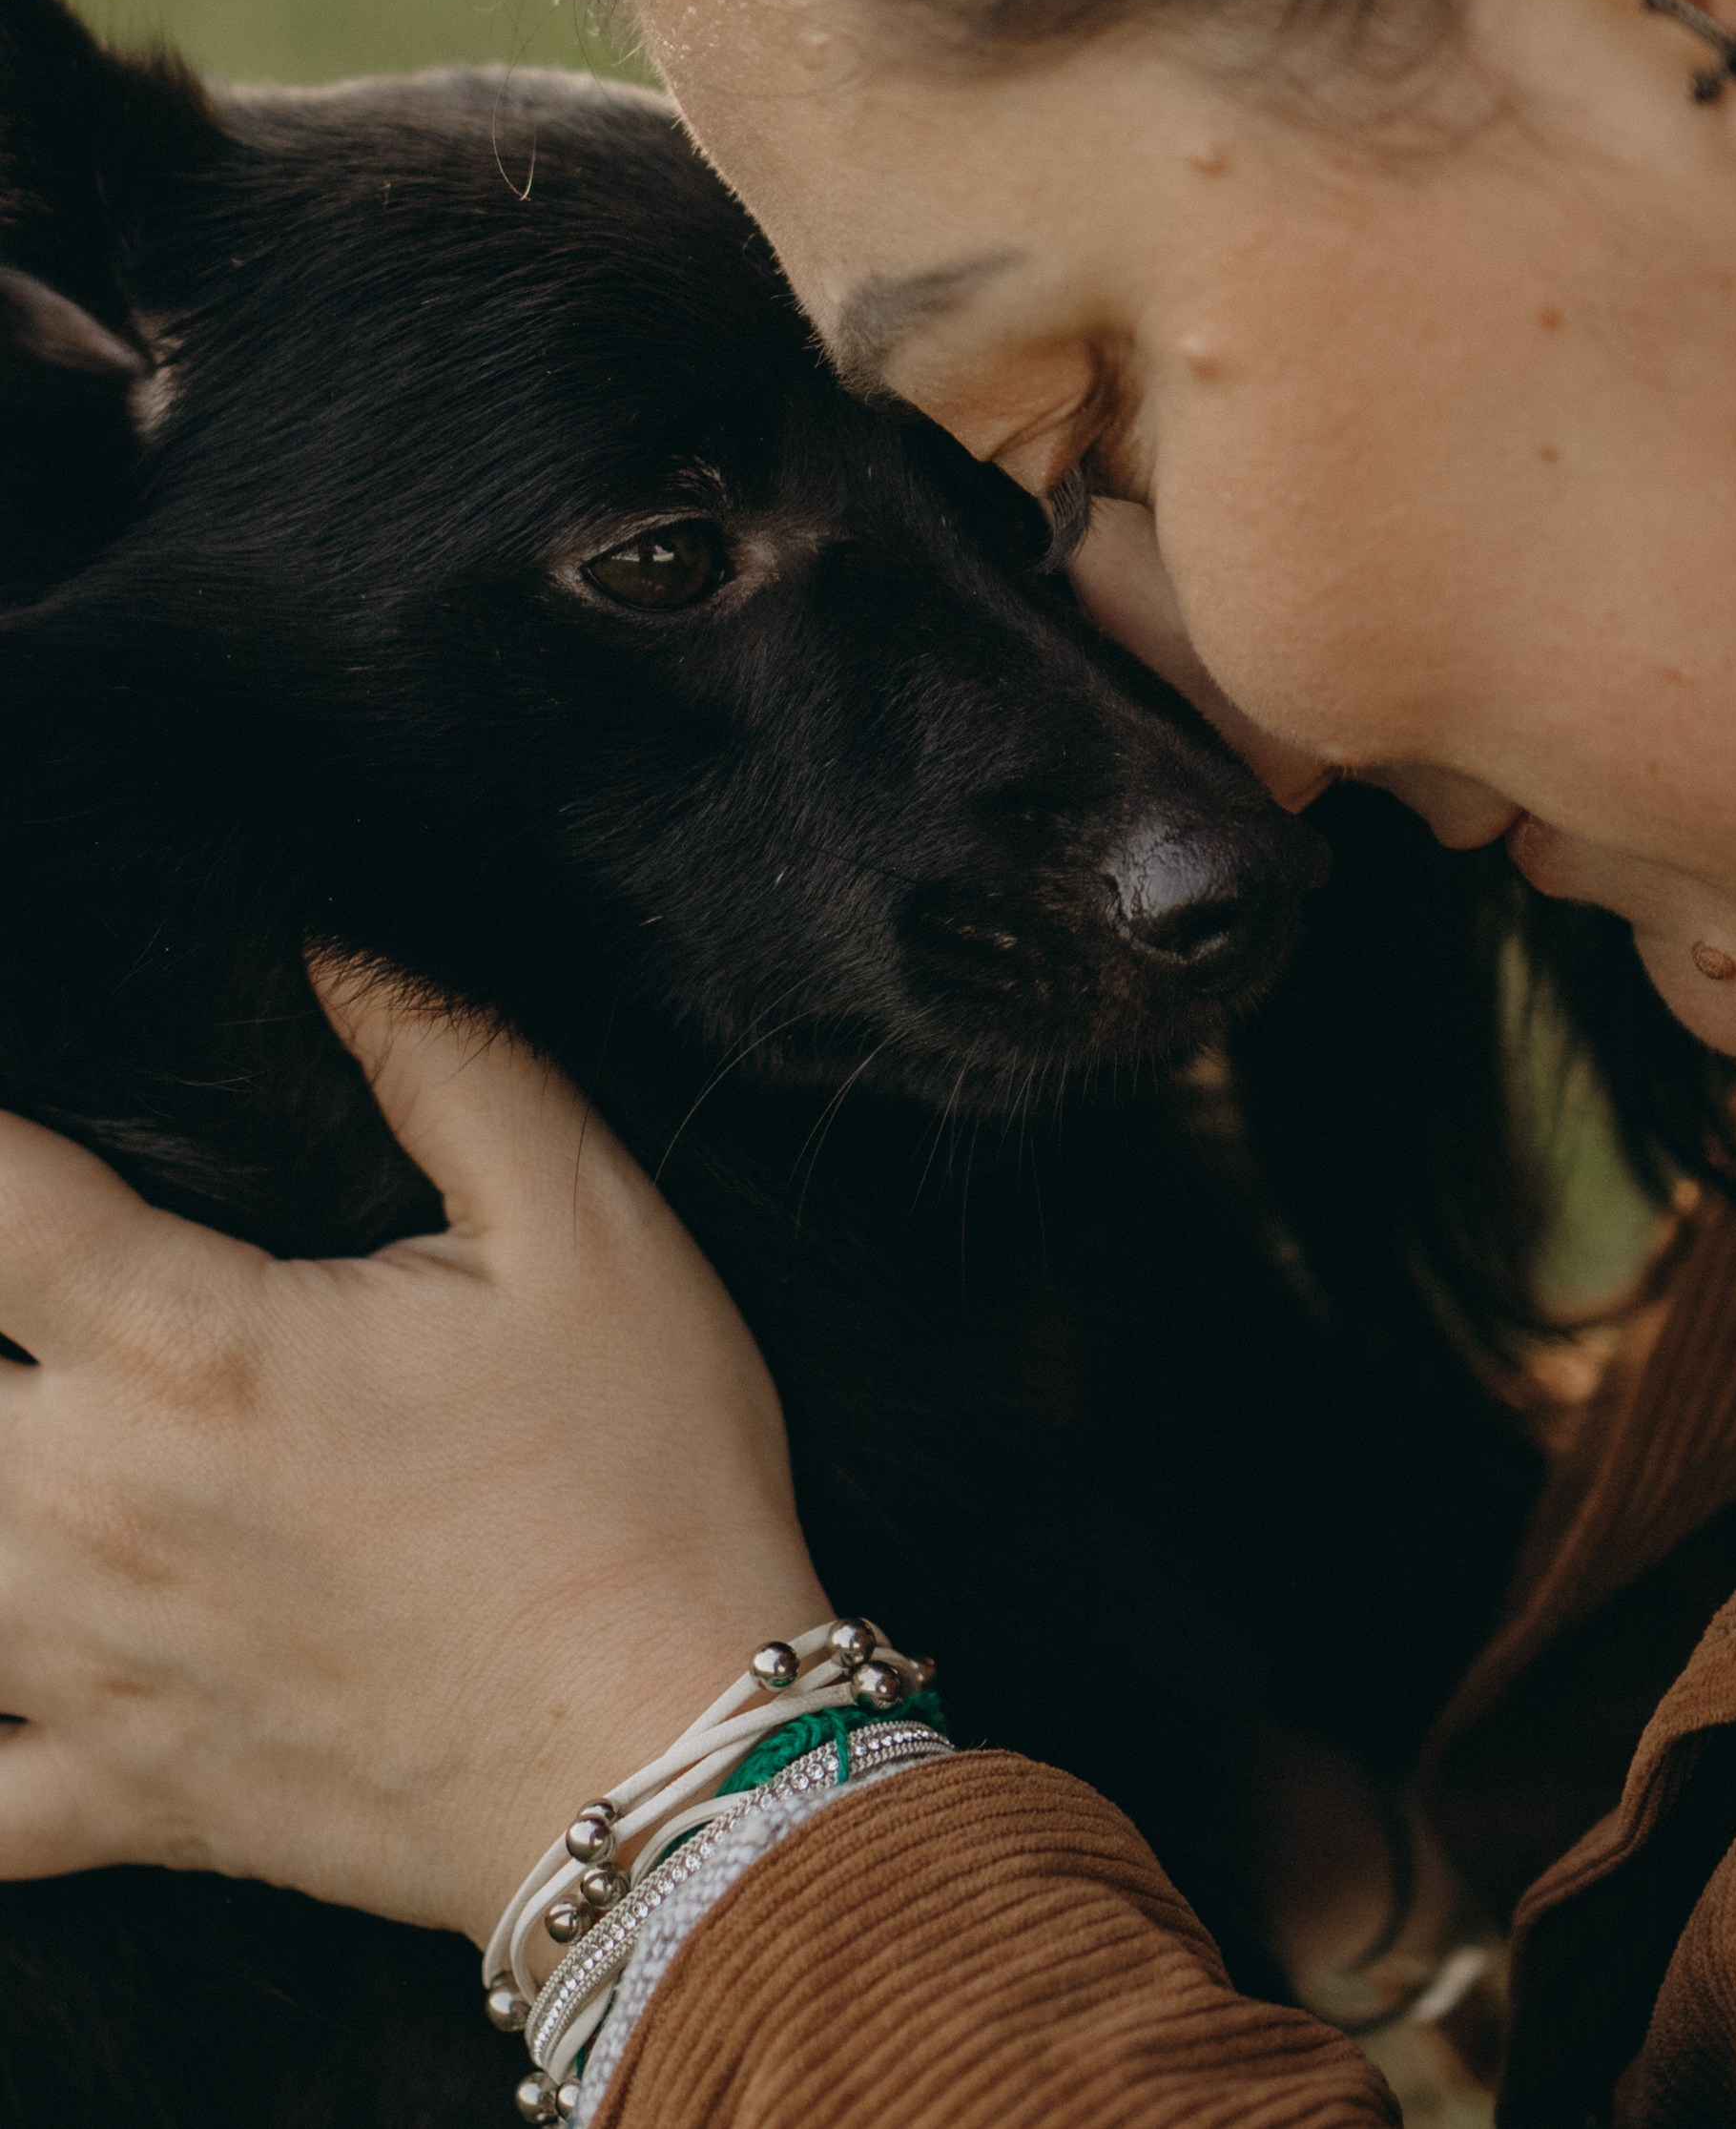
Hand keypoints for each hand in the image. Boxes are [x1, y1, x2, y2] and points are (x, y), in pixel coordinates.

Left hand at [0, 971, 827, 1944]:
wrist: (681, 1761)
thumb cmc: (645, 1485)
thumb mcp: (583, 1225)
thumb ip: (443, 1052)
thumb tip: (330, 930)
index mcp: (194, 1348)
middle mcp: (93, 1507)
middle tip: (21, 1285)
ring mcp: (86, 1670)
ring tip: (10, 1424)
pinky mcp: (123, 1794)